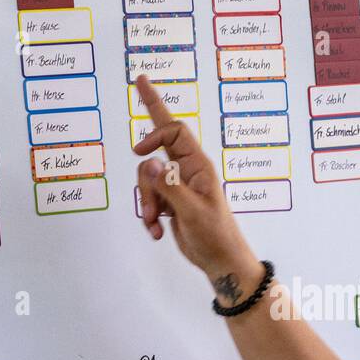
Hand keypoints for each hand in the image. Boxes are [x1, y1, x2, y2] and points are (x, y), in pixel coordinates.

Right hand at [132, 75, 260, 296]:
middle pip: (156, 147)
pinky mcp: (169, 202)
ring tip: (154, 223)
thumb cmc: (215, 235)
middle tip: (142, 98)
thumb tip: (148, 162)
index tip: (139, 150)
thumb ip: (168, 186)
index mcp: (198, 165)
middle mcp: (186, 171)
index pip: (174, 132)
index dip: (154, 135)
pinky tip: (156, 231)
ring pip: (146, 179)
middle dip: (145, 160)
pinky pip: (148, 198)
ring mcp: (176, 186)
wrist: (219, 260)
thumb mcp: (192, 211)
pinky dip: (147, 215)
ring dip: (145, 202)